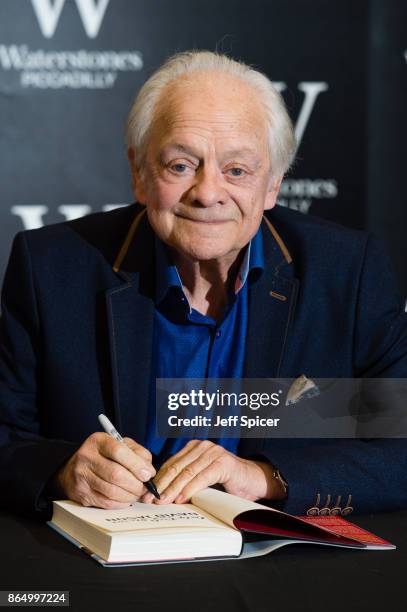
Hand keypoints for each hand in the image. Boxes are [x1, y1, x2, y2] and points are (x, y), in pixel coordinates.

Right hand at [55, 433, 155, 508]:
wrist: (74, 468)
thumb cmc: (103, 456)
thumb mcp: (121, 445)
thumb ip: (138, 453)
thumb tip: (149, 472)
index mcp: (98, 441)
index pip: (119, 451)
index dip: (137, 465)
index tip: (148, 474)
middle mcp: (86, 456)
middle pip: (116, 474)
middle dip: (136, 484)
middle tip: (144, 488)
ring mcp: (81, 476)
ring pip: (112, 491)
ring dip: (130, 496)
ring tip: (136, 494)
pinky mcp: (81, 493)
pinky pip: (106, 502)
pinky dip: (121, 503)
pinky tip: (125, 499)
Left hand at [141, 440, 285, 504]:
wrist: (255, 481)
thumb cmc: (228, 483)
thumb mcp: (203, 479)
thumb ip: (187, 480)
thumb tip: (162, 495)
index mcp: (194, 448)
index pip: (171, 463)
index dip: (158, 479)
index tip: (147, 494)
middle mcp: (202, 446)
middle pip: (176, 466)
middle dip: (162, 485)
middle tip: (151, 499)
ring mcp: (213, 452)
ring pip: (187, 471)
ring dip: (173, 488)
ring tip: (163, 501)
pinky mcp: (223, 462)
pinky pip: (202, 477)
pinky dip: (190, 488)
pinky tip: (182, 498)